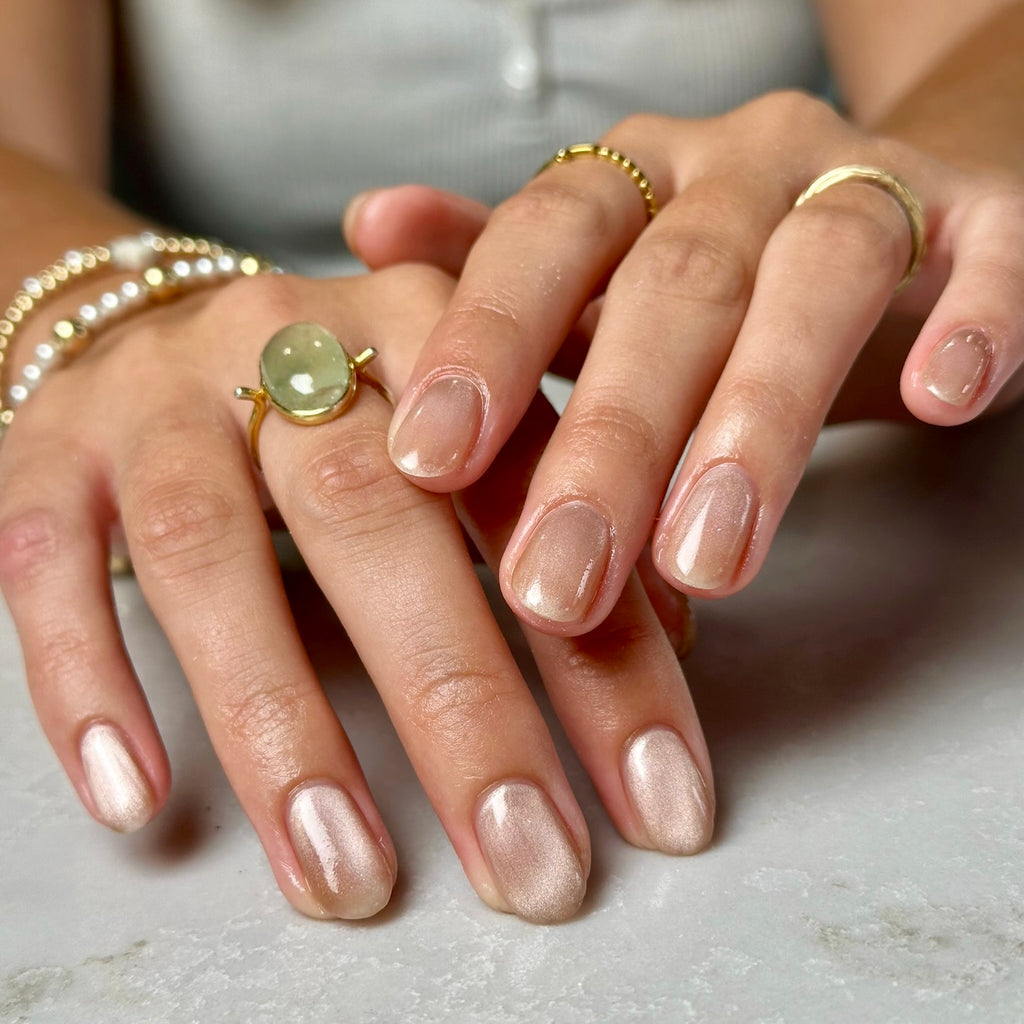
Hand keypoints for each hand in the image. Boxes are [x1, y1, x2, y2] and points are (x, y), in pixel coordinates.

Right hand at [0, 265, 712, 923]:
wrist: (153, 321)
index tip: (661, 800)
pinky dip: (89, 683)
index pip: (535, 492)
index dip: (608, 651)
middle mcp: (288, 349)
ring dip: (281, 727)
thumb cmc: (341, 400)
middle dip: (462, 707)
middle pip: (377, 520)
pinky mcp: (46, 449)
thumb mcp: (461, 418)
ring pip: (209, 554)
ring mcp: (157, 400)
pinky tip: (140, 801)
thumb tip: (674, 633)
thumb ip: (560, 506)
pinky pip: (47, 564)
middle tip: (533, 865)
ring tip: (352, 879)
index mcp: (427, 331)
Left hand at [347, 91, 1023, 634]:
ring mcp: (866, 185)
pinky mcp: (989, 219)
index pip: (543, 242)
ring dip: (759, 420)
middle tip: (558, 584)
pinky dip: (971, 320)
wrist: (897, 204)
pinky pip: (992, 257)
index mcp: (634, 183)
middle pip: (671, 288)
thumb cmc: (721, 274)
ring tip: (708, 560)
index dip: (484, 343)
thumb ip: (493, 271)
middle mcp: (739, 168)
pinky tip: (941, 398)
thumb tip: (369, 227)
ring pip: (815, 278)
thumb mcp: (599, 273)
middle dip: (612, 443)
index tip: (426, 464)